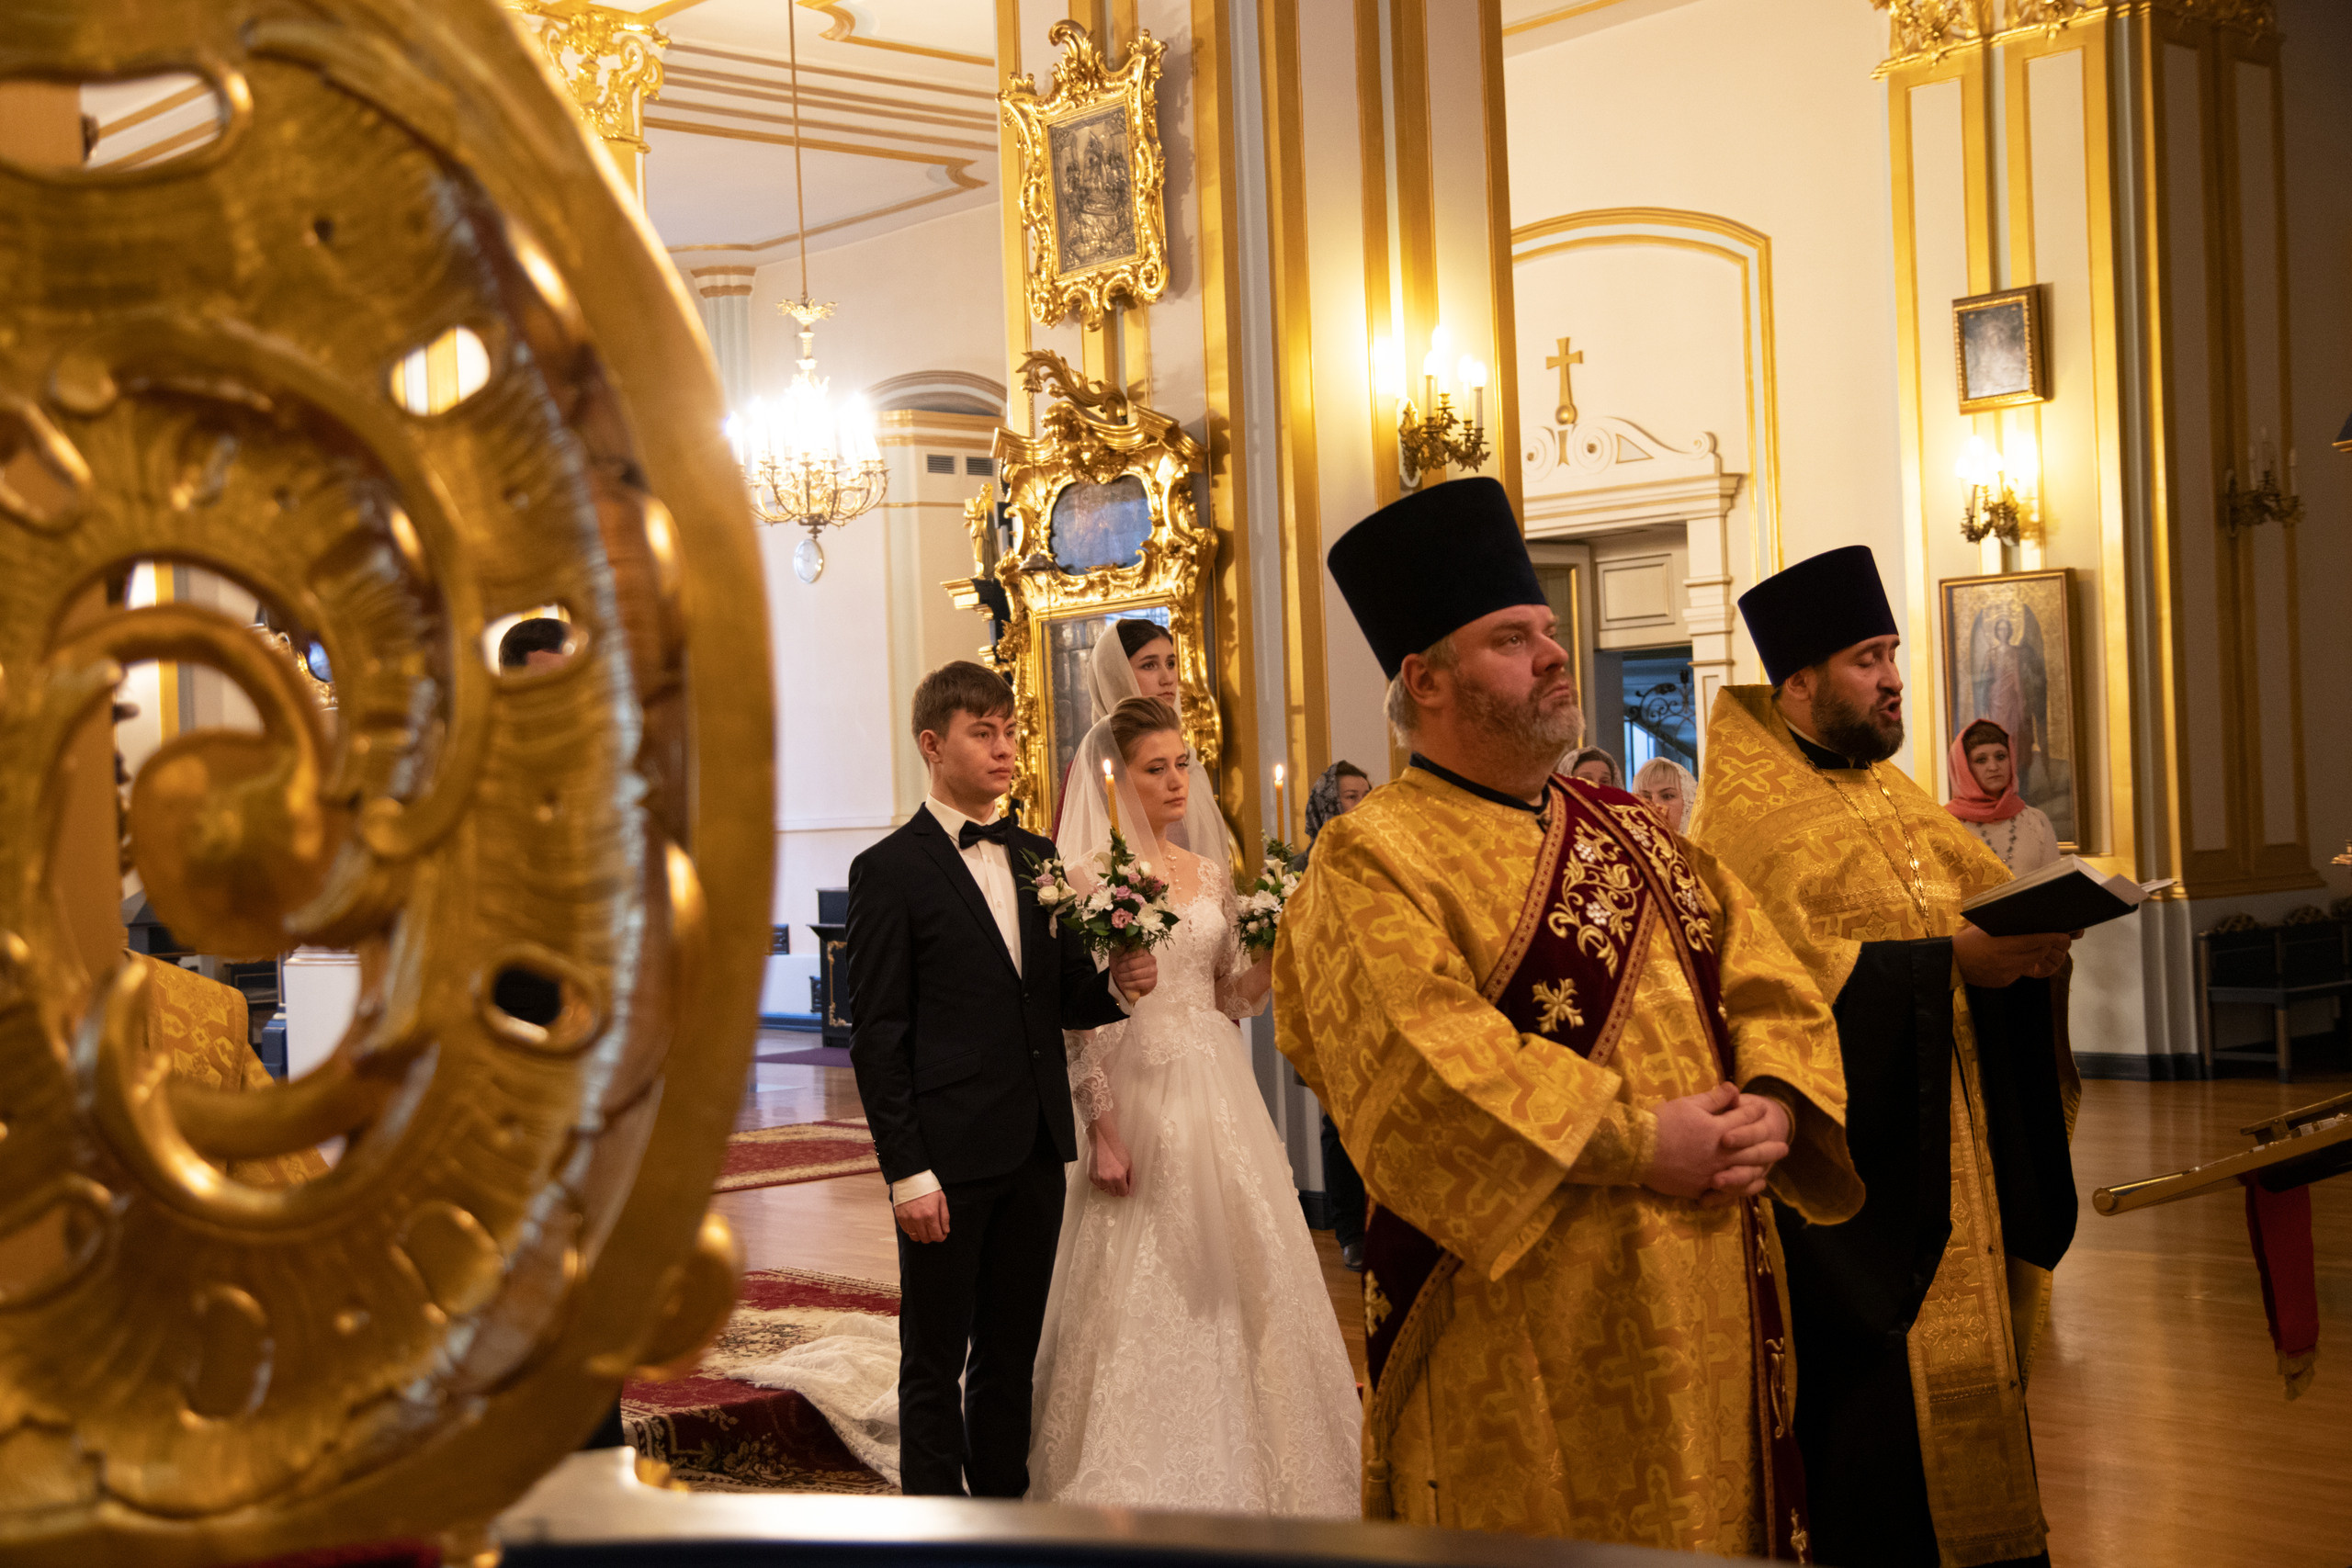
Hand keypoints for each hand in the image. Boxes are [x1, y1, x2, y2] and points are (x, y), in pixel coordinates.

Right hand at [893, 1189, 949, 1243]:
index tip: (942, 1234)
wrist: (910, 1177)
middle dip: (932, 1236)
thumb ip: (944, 1217)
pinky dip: (913, 1230)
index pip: (937, 1236)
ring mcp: (908, 1219)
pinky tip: (916, 1222)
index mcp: (931, 1214)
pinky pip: (907, 1232)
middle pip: (926, 1239)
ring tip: (925, 1226)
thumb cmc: (928, 1188)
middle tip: (934, 1228)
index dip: (941, 1237)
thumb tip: (946, 1231)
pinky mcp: (900, 1218)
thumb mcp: (941, 1199)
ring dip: (922, 1234)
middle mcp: (918, 1219)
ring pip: (916, 1238)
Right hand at [1088, 1123, 1132, 1197]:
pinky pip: (1097, 1185)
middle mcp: (1107, 1180)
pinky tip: (1103, 1170)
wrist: (1103, 1141)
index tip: (1124, 1183)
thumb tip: (1131, 1193)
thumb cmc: (1117, 1150)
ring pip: (1105, 1189)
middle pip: (1113, 1194)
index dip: (1125, 1188)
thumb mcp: (1129, 1164)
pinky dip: (1100, 1180)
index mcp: (1118, 1177)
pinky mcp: (1091, 1177)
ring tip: (1109, 1171)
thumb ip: (1132, 1180)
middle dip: (1117, 1188)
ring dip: (1108, 1184)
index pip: (1123, 1193)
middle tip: (1117, 1177)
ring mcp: (1098, 1179)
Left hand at [1110, 948, 1157, 999]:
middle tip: (1118, 970)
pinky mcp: (1153, 981)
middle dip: (1121, 968)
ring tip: (1120, 977)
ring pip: (1134, 975)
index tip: (1118, 961)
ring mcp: (1153, 971)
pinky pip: (1138, 984)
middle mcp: (1151, 959)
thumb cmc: (1123, 964)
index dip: (1123, 957)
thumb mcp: (1118, 954)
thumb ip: (1120, 949)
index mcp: (1143, 950)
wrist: (1126, 978)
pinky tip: (1124, 984)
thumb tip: (1122, 945)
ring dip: (1124, 977)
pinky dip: (1128, 985)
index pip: (1132, 952)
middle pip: (1132, 964)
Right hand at [1644, 1082, 1787, 1202]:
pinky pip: (1729, 1190)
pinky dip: (1744, 1187)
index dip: (1754, 1112)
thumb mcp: (1688, 1104)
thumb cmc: (1661, 1123)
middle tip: (1784, 1146)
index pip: (1744, 1118)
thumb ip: (1714, 1099)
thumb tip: (1734, 1088)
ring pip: (1746, 1171)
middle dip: (1769, 1146)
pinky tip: (1752, 1185)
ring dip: (1762, 1167)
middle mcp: (1721, 1153)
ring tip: (1772, 1167)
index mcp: (1719, 1129)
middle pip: (1752, 1149)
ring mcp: (1713, 1172)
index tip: (1763, 1109)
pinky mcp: (1702, 1187)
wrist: (1638, 1150)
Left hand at [1703, 1093, 1793, 1206]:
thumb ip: (1729, 1100)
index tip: (1724, 1139)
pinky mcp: (1741, 1181)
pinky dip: (1721, 1198)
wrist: (1765, 1132)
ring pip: (1747, 1181)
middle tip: (1716, 1178)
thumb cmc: (1742, 1111)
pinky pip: (1736, 1194)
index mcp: (1762, 1128)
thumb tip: (1730, 1089)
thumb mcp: (1735, 1105)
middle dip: (1735, 1171)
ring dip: (1731, 1185)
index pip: (1755, 1134)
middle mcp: (1760, 1152)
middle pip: (1752, 1163)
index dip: (1741, 1136)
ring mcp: (1752, 1168)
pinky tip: (1704, 1200)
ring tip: (1713, 1186)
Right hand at [1953, 921, 2073, 986]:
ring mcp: (2007, 973)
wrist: (1951, 963)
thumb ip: (2007, 926)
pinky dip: (2020, 964)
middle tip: (2054, 939)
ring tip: (2035, 946)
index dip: (2052, 938)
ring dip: (2036, 954)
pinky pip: (2019, 972)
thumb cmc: (1967, 941)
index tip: (2064, 935)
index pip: (2035, 940)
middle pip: (2038, 953)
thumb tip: (2029, 920)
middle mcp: (2007, 960)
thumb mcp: (1986, 927)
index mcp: (2002, 944)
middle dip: (2048, 945)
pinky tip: (2010, 958)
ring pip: (2031, 962)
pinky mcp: (2004, 981)